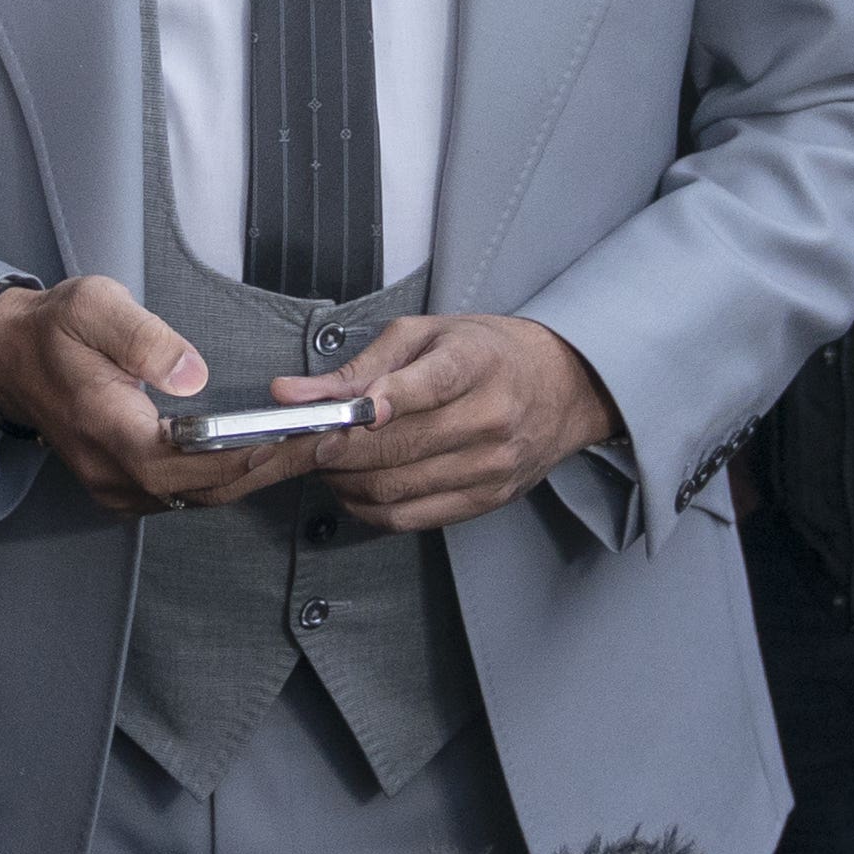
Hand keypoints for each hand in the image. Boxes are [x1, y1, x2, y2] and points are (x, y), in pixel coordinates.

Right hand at [0, 274, 330, 520]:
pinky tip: (275, 453)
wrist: (11, 359)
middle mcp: (112, 472)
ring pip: (205, 497)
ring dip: (264, 473)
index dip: (242, 453)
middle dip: (275, 464)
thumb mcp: (92, 307)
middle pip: (207, 487)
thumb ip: (142, 337)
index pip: (183, 458)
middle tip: (335, 437)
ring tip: (321, 445)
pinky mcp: (129, 489)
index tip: (296, 436)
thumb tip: (194, 373)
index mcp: (105, 427)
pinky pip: (193, 495)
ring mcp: (119, 488)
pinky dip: (238, 477)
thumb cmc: (55, 329)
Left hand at [289, 314, 621, 535]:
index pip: (425, 387)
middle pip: (393, 448)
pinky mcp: (485, 500)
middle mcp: (489, 418)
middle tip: (298, 443)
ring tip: (329, 459)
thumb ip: (357, 366)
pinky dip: (366, 507)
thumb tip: (290, 394)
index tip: (333, 417)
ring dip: (343, 480)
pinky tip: (354, 486)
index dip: (376, 404)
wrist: (563, 385)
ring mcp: (490, 466)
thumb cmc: (488, 354)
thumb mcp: (426, 336)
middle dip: (331, 451)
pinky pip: (408, 518)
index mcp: (476, 363)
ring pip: (392, 488)